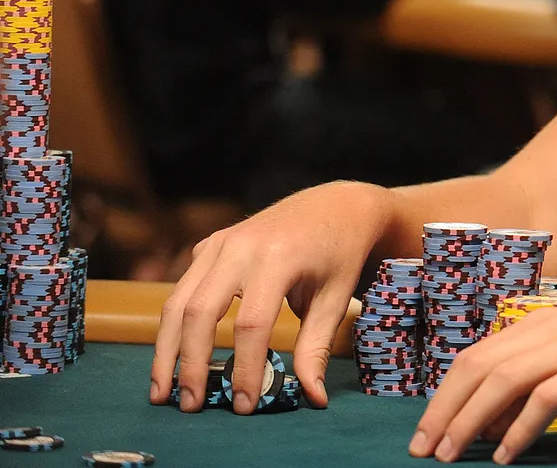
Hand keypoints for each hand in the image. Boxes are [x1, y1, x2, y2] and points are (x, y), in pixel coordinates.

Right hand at [149, 181, 393, 413]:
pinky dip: (173, 324)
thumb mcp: (336, 298)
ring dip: (166, 348)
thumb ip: (317, 348)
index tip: (243, 404)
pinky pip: (183, 286)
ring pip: (178, 300)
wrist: (337, 205)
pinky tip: (173, 357)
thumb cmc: (341, 254)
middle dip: (190, 364)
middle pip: (199, 312)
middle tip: (190, 406)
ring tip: (162, 392)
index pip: (251, 324)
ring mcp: (221, 242)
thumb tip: (313, 398)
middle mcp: (241, 246)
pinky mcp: (210, 244)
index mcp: (279, 257)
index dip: (244, 367)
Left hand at [411, 287, 556, 464]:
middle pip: (478, 367)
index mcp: (546, 321)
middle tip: (423, 449)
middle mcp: (551, 328)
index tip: (429, 427)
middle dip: (443, 410)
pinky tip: (506, 456)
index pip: (478, 355)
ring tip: (450, 456)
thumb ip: (549, 368)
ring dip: (468, 422)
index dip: (446, 393)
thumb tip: (506, 411)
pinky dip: (518, 430)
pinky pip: (544, 401)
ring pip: (501, 382)